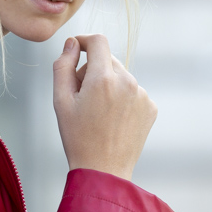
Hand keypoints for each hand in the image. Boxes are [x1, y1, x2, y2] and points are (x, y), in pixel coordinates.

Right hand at [52, 34, 156, 180]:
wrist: (103, 170)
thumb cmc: (78, 137)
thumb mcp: (61, 101)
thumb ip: (63, 65)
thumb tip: (72, 43)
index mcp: (103, 78)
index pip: (98, 41)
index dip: (84, 41)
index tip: (76, 48)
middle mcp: (128, 82)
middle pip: (108, 59)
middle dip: (93, 70)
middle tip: (81, 96)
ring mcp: (142, 95)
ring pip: (121, 76)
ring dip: (109, 85)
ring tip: (98, 113)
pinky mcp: (151, 107)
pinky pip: (133, 92)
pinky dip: (122, 98)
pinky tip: (113, 120)